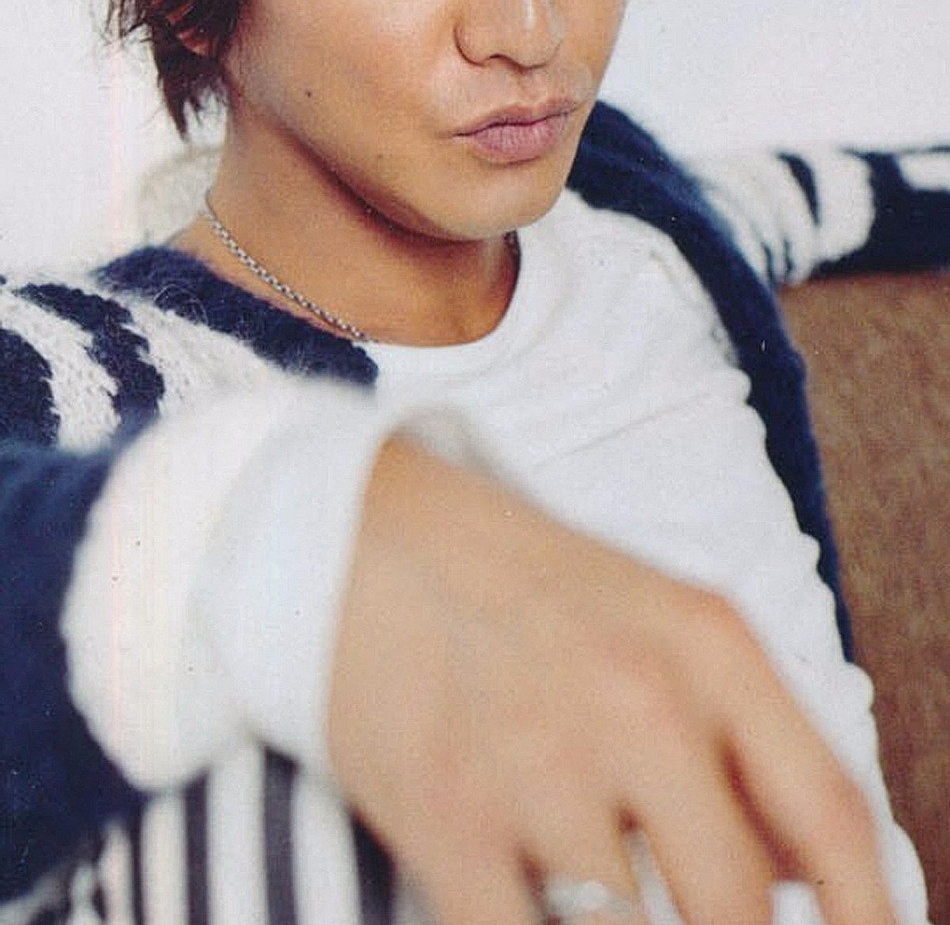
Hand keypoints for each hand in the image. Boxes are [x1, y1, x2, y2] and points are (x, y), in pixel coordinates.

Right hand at [328, 437, 896, 924]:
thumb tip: (800, 877)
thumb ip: (743, 739)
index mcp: (709, 649)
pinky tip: (531, 905)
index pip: (831, 818)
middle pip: (738, 909)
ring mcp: (539, 762)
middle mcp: (639, 702)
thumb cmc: (524, 584)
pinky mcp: (445, 814)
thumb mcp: (662, 621)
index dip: (871, 918)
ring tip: (589, 885)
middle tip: (690, 916)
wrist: (363, 530)